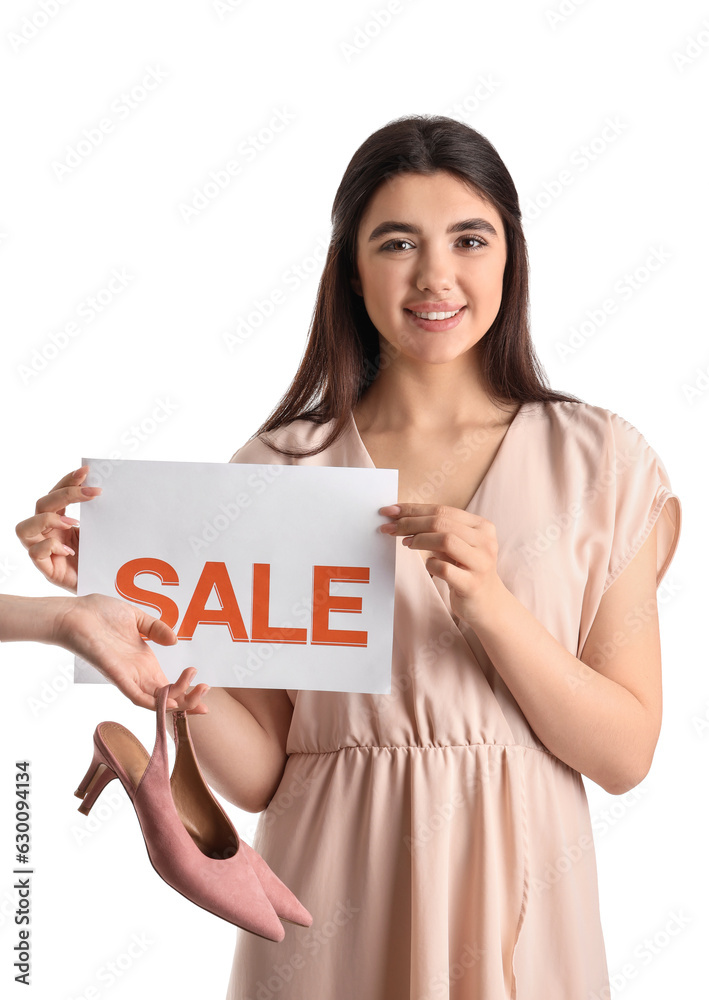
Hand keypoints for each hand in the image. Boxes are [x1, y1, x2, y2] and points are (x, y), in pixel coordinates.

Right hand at [15, 465, 99, 592]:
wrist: (108, 587)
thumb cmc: (103, 558)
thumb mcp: (102, 532)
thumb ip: (100, 515)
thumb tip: (109, 490)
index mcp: (60, 521)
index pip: (56, 494)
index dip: (67, 481)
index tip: (86, 471)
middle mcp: (47, 533)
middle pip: (41, 504)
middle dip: (66, 494)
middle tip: (93, 493)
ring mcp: (44, 551)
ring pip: (24, 527)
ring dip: (48, 520)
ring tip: (73, 523)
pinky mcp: (47, 570)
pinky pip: (35, 554)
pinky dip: (50, 548)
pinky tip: (69, 550)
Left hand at [52, 592, 209, 713]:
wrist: (74, 613)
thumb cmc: (98, 614)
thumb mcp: (136, 617)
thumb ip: (156, 627)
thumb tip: (175, 640)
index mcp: (143, 662)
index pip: (169, 684)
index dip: (188, 690)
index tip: (207, 689)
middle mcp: (138, 674)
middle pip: (168, 698)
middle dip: (189, 700)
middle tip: (206, 691)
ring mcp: (128, 677)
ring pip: (156, 702)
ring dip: (179, 702)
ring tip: (198, 693)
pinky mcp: (117, 676)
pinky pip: (137, 696)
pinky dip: (155, 703)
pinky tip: (172, 702)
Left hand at [379, 503, 507, 625]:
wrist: (488, 604)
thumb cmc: (465, 570)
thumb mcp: (455, 546)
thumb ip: (436, 530)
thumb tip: (400, 517)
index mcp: (482, 526)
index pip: (443, 510)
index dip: (414, 509)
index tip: (391, 511)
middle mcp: (485, 541)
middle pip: (442, 522)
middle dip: (410, 523)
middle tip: (389, 527)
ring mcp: (481, 563)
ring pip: (446, 540)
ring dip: (419, 539)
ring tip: (406, 543)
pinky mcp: (472, 584)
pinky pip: (444, 569)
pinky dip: (430, 564)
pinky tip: (428, 566)